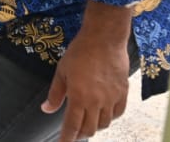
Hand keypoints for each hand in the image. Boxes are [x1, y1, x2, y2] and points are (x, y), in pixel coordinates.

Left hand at [42, 2, 132, 140]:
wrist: (104, 38)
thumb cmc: (80, 52)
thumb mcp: (62, 71)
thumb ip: (55, 93)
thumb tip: (46, 109)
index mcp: (79, 97)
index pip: (72, 126)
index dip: (66, 139)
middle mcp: (97, 101)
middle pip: (89, 129)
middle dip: (80, 133)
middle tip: (74, 131)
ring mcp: (111, 98)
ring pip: (104, 123)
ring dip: (94, 125)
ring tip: (87, 120)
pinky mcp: (123, 92)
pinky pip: (118, 113)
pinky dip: (110, 117)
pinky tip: (104, 112)